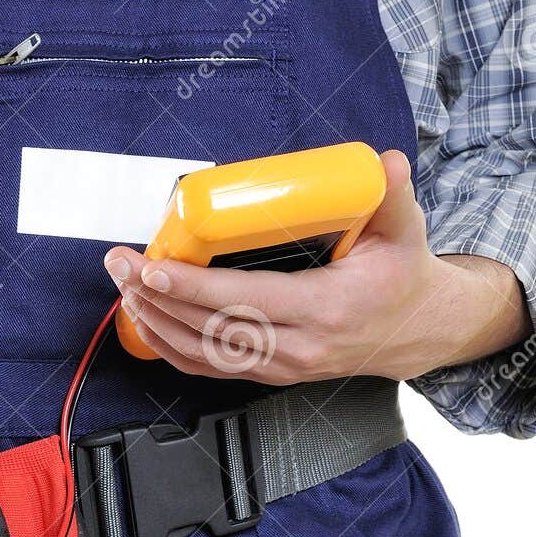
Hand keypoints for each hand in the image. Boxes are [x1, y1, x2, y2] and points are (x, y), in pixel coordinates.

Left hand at [104, 150, 531, 384]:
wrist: (414, 329)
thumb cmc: (400, 276)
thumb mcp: (405, 231)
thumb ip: (394, 195)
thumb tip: (385, 164)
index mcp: (326, 310)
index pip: (247, 302)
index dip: (194, 288)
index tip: (154, 267)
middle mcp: (299, 347)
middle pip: (212, 330)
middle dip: (158, 298)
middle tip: (121, 265)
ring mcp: (281, 366)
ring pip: (203, 354)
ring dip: (155, 322)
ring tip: (125, 287)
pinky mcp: (268, 372)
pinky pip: (208, 367)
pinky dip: (169, 346)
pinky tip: (145, 319)